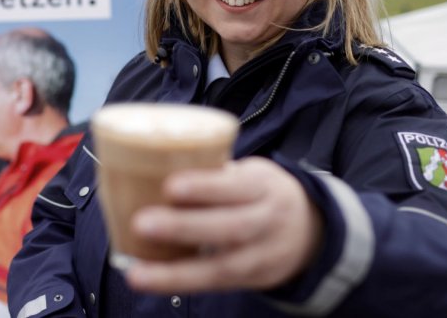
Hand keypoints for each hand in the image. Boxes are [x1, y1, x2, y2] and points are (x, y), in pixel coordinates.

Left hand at [124, 157, 322, 292]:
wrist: (309, 230)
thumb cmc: (258, 193)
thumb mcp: (248, 173)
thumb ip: (213, 173)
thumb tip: (149, 163)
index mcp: (263, 186)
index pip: (236, 186)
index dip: (204, 187)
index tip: (170, 186)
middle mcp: (267, 221)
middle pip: (230, 227)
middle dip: (184, 228)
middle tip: (141, 223)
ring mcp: (262, 255)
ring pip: (222, 267)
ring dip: (176, 272)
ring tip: (137, 273)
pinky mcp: (251, 280)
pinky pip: (214, 284)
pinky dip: (180, 283)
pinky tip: (149, 280)